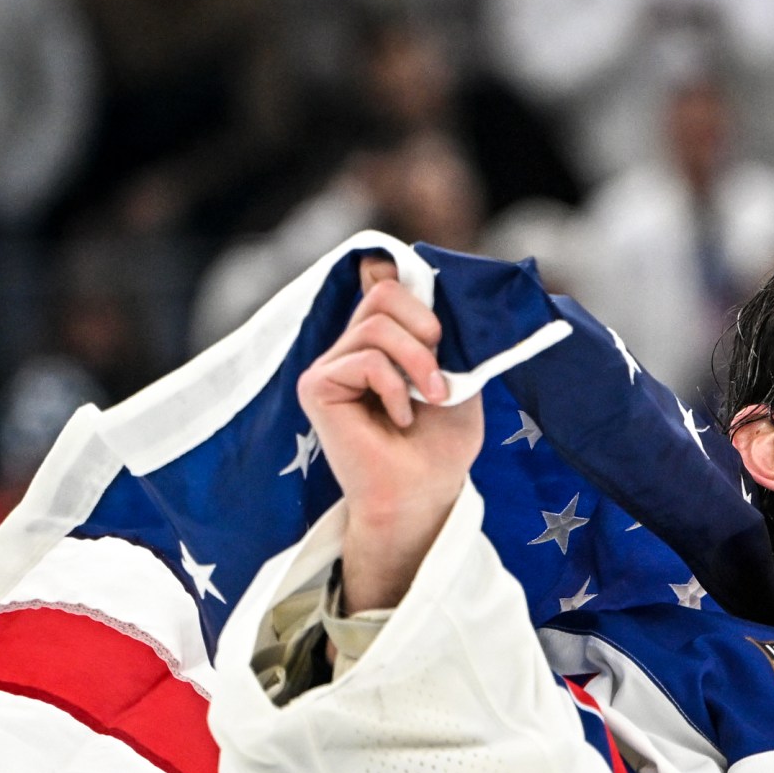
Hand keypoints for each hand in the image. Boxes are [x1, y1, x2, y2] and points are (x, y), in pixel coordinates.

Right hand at [299, 255, 486, 610]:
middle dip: (425, 330)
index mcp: (381, 342)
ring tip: (430, 400)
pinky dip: (395, 388)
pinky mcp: (316, 385)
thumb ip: (440, 332)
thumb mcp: (456, 376)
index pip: (381, 280)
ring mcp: (330, 365)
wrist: (425, 494)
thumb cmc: (441, 445)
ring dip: (417, 363)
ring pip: (377, 325)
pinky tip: (399, 420)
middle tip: (440, 378)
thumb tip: (407, 278)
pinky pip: (365, 359)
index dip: (407, 283)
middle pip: (384, 293)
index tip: (437, 323)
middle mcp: (351, 347)